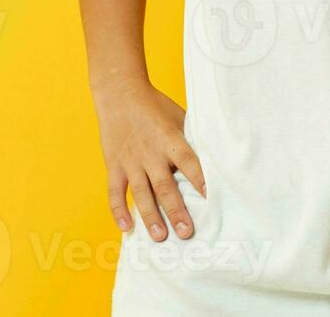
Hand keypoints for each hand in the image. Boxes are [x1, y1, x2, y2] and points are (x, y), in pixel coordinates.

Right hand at [94, 79, 205, 241]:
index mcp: (170, 139)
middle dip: (176, 210)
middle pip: (165, 186)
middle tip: (186, 232)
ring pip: (141, 193)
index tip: (211, 198)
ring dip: (150, 216)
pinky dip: (118, 210)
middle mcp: (151, 153)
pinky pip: (115, 191)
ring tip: (160, 237)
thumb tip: (214, 160)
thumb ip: (191, 140)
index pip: (189, 162)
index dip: (200, 180)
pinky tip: (126, 227)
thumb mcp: (178, 117)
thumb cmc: (155, 106)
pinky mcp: (114, 165)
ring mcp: (131, 161)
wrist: (120, 93)